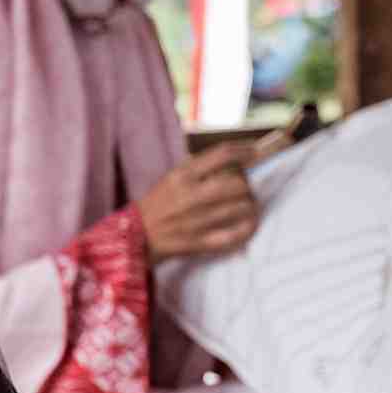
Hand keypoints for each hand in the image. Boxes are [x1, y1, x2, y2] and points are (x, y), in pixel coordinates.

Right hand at [136, 145, 261, 262]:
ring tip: (246, 206)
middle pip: (238, 183)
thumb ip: (200, 168)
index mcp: (182, 176)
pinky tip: (247, 224)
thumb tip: (236, 161)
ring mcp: (196, 221)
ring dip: (250, 206)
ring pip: (241, 208)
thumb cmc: (159, 204)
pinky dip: (246, 228)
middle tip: (244, 188)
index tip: (254, 152)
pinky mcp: (200, 242)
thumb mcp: (173, 178)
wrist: (136, 236)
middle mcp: (190, 196)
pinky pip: (235, 234)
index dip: (244, 151)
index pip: (222, 155)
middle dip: (247, 185)